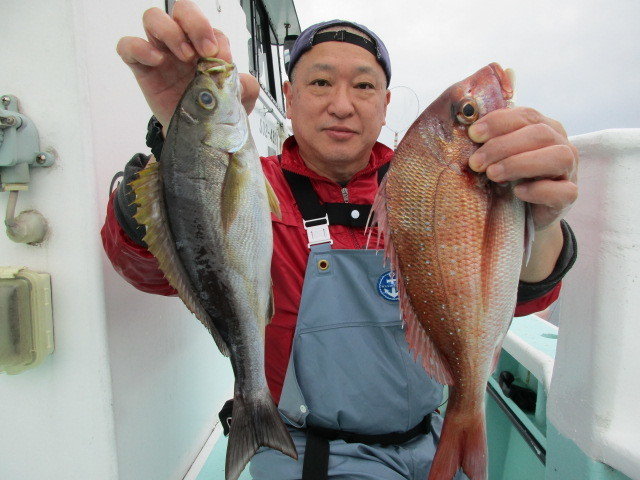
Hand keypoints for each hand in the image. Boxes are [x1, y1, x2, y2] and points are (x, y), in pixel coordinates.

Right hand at [116, 0, 258, 130]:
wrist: (195, 134)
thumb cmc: (211, 110)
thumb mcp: (236, 101)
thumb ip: (246, 87)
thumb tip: (242, 78)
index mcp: (204, 46)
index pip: (208, 26)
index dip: (214, 37)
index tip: (220, 58)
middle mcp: (181, 43)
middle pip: (181, 10)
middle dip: (195, 23)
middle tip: (204, 51)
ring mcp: (160, 53)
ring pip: (154, 18)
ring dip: (170, 32)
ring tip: (184, 57)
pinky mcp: (142, 68)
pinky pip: (128, 46)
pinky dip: (139, 47)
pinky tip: (157, 61)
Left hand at [467, 107, 577, 229]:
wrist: (526, 213)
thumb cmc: (509, 177)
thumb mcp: (499, 156)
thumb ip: (490, 142)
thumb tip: (466, 130)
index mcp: (544, 127)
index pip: (526, 115)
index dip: (499, 122)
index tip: (473, 134)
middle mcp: (561, 144)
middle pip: (539, 134)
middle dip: (502, 146)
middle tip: (476, 162)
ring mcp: (569, 170)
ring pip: (558, 157)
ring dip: (520, 163)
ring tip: (492, 174)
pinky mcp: (569, 196)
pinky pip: (563, 191)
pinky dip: (539, 190)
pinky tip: (518, 192)